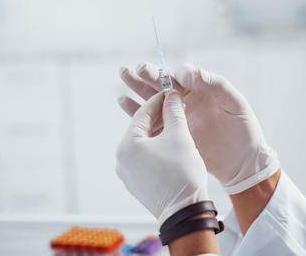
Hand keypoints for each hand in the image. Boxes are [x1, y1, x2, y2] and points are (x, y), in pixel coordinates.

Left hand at [115, 90, 207, 227]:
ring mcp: (127, 174)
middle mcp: (121, 159)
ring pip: (143, 144)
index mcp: (127, 145)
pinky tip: (172, 146)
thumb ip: (174, 111)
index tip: (171, 92)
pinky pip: (145, 159)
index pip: (142, 113)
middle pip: (141, 129)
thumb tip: (172, 95)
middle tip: (173, 106)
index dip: (159, 100)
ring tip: (175, 125)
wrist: (184, 212)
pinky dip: (157, 149)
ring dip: (158, 133)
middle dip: (158, 116)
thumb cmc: (182, 173)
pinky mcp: (136, 184)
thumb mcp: (180, 136)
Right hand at [119, 63, 279, 193]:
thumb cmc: (244, 129)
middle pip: (163, 85)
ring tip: (124, 74)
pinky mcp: (171, 135)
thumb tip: (188, 72)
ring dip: (138, 88)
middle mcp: (187, 101)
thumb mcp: (234, 102)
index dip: (173, 74)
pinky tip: (123, 101)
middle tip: (135, 68)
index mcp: (203, 90)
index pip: (182, 76)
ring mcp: (177, 118)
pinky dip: (135, 111)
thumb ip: (214, 84)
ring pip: (152, 99)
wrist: (243, 161)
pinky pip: (150, 121)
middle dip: (148, 75)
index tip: (169, 76)